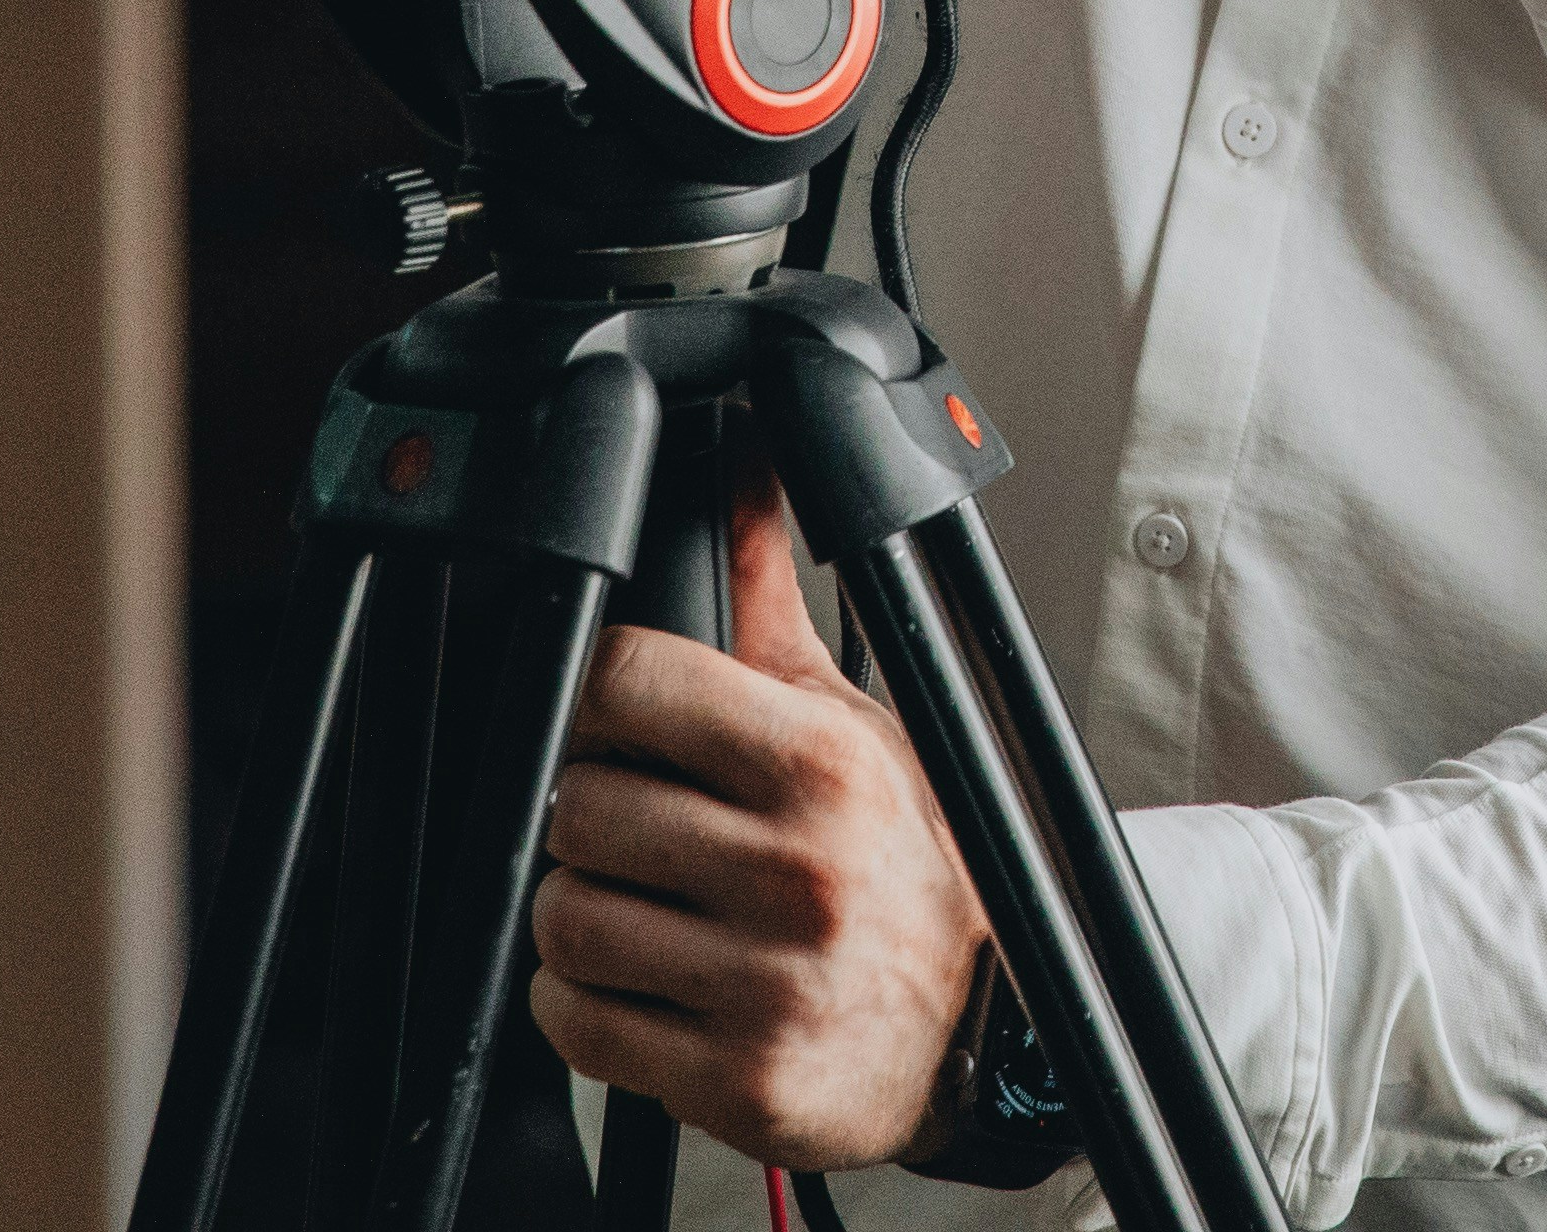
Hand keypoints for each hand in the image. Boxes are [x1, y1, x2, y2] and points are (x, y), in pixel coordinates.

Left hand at [524, 478, 991, 1170]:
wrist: (979, 1030)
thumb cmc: (906, 868)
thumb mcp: (854, 724)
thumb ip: (770, 603)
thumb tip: (742, 469)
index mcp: (824, 764)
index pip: (629, 682)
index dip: (602, 698)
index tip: (616, 721)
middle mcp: (797, 870)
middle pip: (581, 805)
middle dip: (592, 819)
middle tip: (640, 832)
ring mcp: (765, 982)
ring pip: (566, 916)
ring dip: (582, 913)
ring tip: (642, 907)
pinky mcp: (733, 1078)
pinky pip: (577, 1021)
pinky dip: (581, 1003)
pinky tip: (637, 982)